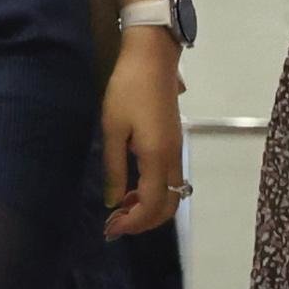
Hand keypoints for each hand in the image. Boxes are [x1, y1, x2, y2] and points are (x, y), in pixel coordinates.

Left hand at [100, 30, 185, 236]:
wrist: (152, 59)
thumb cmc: (127, 90)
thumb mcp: (113, 128)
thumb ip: (115, 167)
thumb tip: (114, 201)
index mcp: (157, 157)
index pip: (152, 205)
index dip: (133, 222)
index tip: (111, 228)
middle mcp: (173, 159)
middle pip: (168, 206)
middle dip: (144, 221)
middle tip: (116, 223)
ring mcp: (177, 151)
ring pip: (172, 194)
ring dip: (150, 207)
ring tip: (122, 207)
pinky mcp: (175, 143)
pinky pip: (170, 180)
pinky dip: (155, 193)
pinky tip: (133, 187)